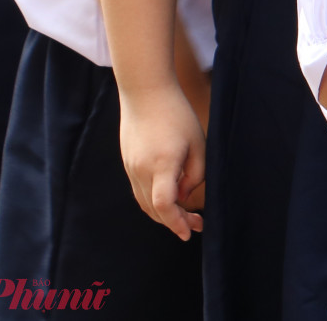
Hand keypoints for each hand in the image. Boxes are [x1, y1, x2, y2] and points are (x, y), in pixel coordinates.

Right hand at [118, 88, 205, 239]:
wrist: (145, 93)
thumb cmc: (178, 115)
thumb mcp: (198, 143)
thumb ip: (195, 174)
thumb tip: (184, 197)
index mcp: (162, 164)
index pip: (165, 205)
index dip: (177, 222)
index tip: (190, 233)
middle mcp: (141, 170)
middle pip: (154, 209)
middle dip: (175, 222)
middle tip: (197, 224)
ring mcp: (131, 168)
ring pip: (144, 203)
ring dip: (163, 214)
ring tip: (186, 216)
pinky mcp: (128, 163)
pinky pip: (139, 191)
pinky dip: (153, 202)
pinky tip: (170, 200)